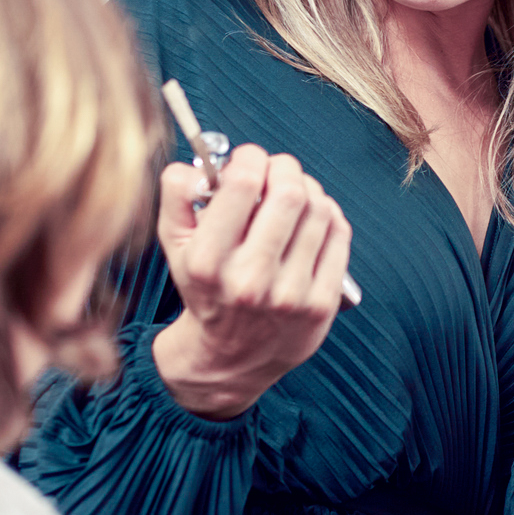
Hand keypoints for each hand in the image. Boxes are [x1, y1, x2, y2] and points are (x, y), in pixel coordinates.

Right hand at [151, 144, 352, 419]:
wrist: (231, 356)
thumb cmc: (205, 287)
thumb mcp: (174, 244)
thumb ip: (176, 194)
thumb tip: (200, 163)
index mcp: (207, 263)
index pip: (242, 185)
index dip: (250, 158)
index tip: (247, 159)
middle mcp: (250, 281)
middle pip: (289, 193)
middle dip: (284, 168)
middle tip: (275, 170)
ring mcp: (291, 295)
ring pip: (318, 209)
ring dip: (307, 188)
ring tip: (292, 194)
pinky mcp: (322, 304)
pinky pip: (338, 234)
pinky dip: (328, 213)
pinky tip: (311, 217)